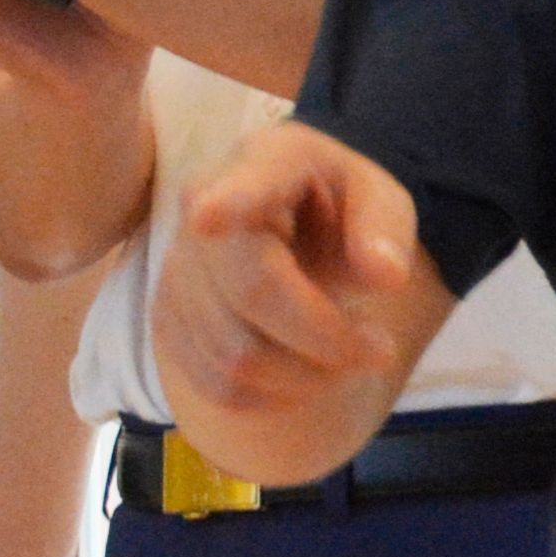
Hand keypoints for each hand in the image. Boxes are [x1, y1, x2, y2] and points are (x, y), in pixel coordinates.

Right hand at [153, 126, 423, 445]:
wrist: (295, 227)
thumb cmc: (339, 207)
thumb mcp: (381, 200)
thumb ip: (386, 228)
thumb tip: (387, 276)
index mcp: (266, 161)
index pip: (243, 187)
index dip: (225, 203)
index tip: (208, 217)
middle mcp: (203, 209)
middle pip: (254, 293)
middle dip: (328, 337)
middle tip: (380, 348)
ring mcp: (177, 267)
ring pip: (234, 353)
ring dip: (307, 375)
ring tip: (348, 356)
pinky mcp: (168, 319)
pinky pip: (217, 383)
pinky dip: (273, 395)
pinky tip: (305, 371)